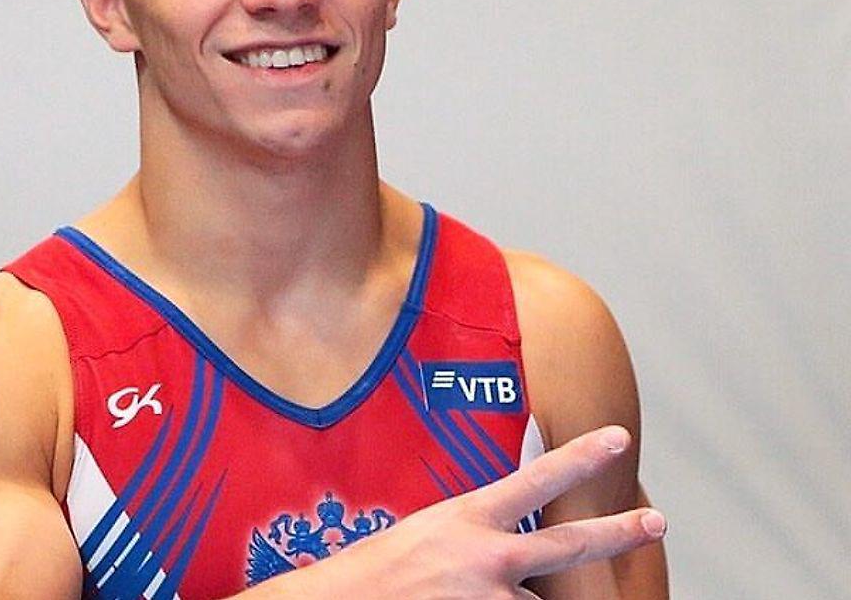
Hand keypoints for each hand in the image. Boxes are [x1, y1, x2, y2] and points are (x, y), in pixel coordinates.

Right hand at [244, 425, 665, 599]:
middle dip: (619, 532)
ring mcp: (491, 598)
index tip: (617, 439)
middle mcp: (489, 557)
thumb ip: (471, 536)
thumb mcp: (422, 534)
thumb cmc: (369, 573)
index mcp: (467, 519)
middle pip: (571, 543)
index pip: (536, 479)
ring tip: (472, 592)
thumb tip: (505, 548)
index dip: (581, 456)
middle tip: (655, 521)